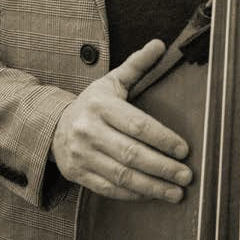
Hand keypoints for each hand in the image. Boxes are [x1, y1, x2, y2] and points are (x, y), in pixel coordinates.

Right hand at [51, 39, 191, 201]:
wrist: (53, 126)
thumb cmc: (93, 103)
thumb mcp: (112, 81)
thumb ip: (137, 64)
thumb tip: (160, 44)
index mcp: (101, 104)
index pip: (137, 124)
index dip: (162, 139)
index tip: (184, 149)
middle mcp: (89, 130)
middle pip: (131, 153)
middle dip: (162, 167)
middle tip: (186, 175)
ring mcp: (82, 154)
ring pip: (122, 175)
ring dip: (152, 186)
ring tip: (176, 192)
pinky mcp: (78, 173)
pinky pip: (108, 188)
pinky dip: (132, 194)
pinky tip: (151, 195)